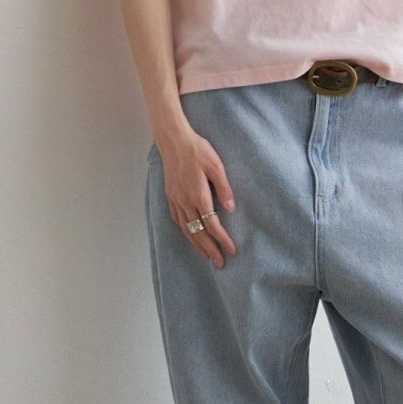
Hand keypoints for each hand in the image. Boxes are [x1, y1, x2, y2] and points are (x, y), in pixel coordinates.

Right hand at [154, 131, 236, 268]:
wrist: (173, 140)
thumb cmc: (197, 149)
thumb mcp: (216, 165)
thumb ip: (223, 187)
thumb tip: (230, 208)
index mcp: (198, 195)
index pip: (212, 224)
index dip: (222, 239)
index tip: (232, 249)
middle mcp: (185, 201)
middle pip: (198, 233)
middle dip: (210, 250)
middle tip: (220, 263)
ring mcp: (176, 200)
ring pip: (187, 229)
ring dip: (197, 245)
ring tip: (207, 256)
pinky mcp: (170, 196)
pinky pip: (177, 220)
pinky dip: (185, 231)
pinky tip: (190, 235)